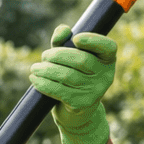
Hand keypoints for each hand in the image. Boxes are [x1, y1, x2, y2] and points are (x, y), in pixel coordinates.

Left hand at [29, 23, 116, 143]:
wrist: (74, 111)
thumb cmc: (72, 76)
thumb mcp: (68, 56)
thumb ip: (63, 41)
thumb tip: (63, 31)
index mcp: (107, 60)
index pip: (108, 47)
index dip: (93, 40)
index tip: (75, 38)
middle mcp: (106, 76)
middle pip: (81, 60)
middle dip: (58, 55)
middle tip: (44, 56)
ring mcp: (95, 91)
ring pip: (67, 75)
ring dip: (46, 70)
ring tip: (35, 68)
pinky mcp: (81, 104)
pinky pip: (59, 90)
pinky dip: (43, 83)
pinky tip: (34, 79)